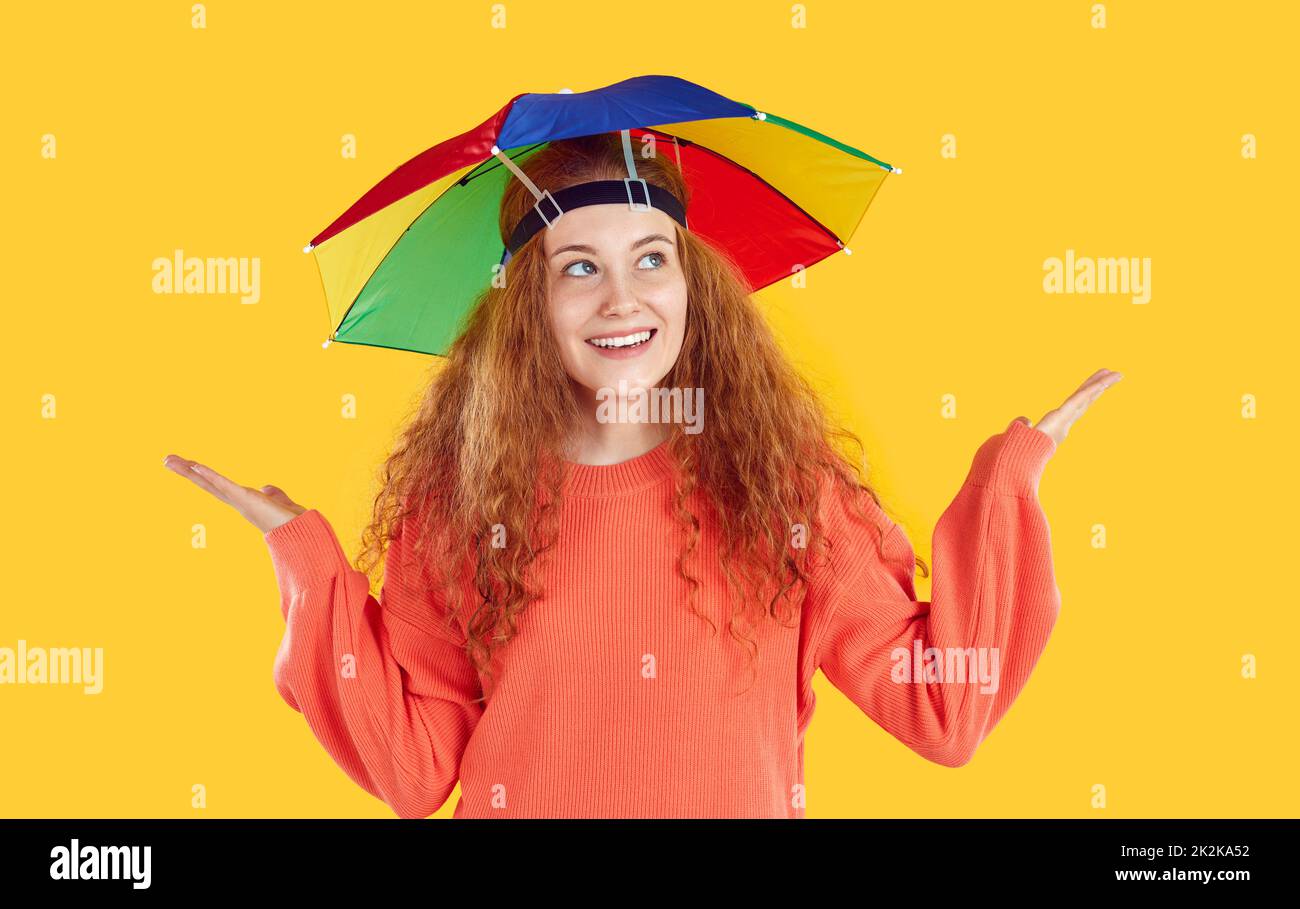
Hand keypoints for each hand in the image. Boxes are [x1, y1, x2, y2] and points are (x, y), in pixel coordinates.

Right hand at [162, 455, 306, 533]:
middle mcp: (238, 502)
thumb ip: (275, 495)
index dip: (202, 475)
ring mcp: (241, 501)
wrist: (305, 536)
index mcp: (245, 501)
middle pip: (207, 483)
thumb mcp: (283, 503)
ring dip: (190, 470)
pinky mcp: (247, 499)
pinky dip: (210, 475)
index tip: (187, 464)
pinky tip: (195, 466)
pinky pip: (225, 485)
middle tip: (166, 460)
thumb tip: (266, 488)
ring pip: (210, 482)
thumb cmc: (296, 524)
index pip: (218, 485)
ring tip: (169, 460)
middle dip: (187, 471)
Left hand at [1016, 368, 1122, 447]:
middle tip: (1115, 375)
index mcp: (1058, 423)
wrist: (1020, 457)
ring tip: (1118, 374)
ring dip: (1102, 384)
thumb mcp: (1021, 431)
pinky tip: (1104, 380)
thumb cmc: (1020, 449)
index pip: (1076, 404)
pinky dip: (1092, 389)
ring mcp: (1066, 417)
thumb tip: (1025, 420)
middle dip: (1100, 386)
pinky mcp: (1063, 415)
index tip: (1098, 386)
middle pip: (1086, 398)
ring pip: (1086, 396)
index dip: (1089, 394)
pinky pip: (1079, 398)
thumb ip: (1022, 424)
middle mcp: (1066, 420)